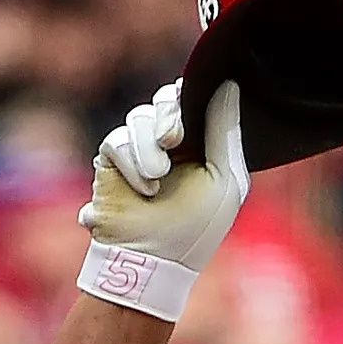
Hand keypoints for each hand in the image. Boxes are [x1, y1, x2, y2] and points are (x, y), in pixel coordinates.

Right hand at [77, 81, 249, 318]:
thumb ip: (224, 131)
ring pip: (139, 117)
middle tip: (174, 140)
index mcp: (202, 144)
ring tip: (158, 177)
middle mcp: (170, 143)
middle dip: (170, 114)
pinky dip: (132, 163)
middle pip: (166, 99)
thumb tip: (231, 83)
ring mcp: (140, 149)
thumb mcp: (224, 178)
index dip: (192, 96)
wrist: (155, 259)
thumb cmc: (197, 226)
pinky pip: (117, 140)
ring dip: (150, 147)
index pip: (194, 100)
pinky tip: (144, 188)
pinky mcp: (111, 160)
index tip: (195, 110)